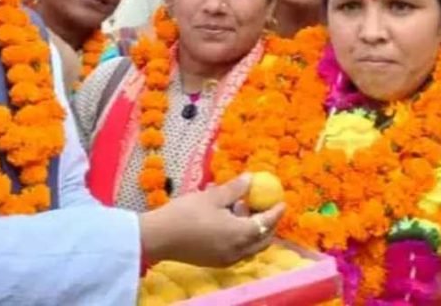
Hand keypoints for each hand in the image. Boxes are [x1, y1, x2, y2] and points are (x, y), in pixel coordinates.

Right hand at [139, 174, 285, 267]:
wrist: (158, 237)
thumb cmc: (186, 214)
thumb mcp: (213, 197)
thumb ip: (235, 189)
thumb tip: (250, 178)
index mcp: (240, 234)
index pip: (266, 223)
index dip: (276, 212)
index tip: (282, 202)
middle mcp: (237, 250)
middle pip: (262, 240)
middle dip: (268, 225)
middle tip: (268, 208)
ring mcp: (225, 259)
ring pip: (250, 247)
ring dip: (253, 231)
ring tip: (244, 210)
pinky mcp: (214, 261)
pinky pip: (237, 251)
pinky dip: (241, 238)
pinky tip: (229, 222)